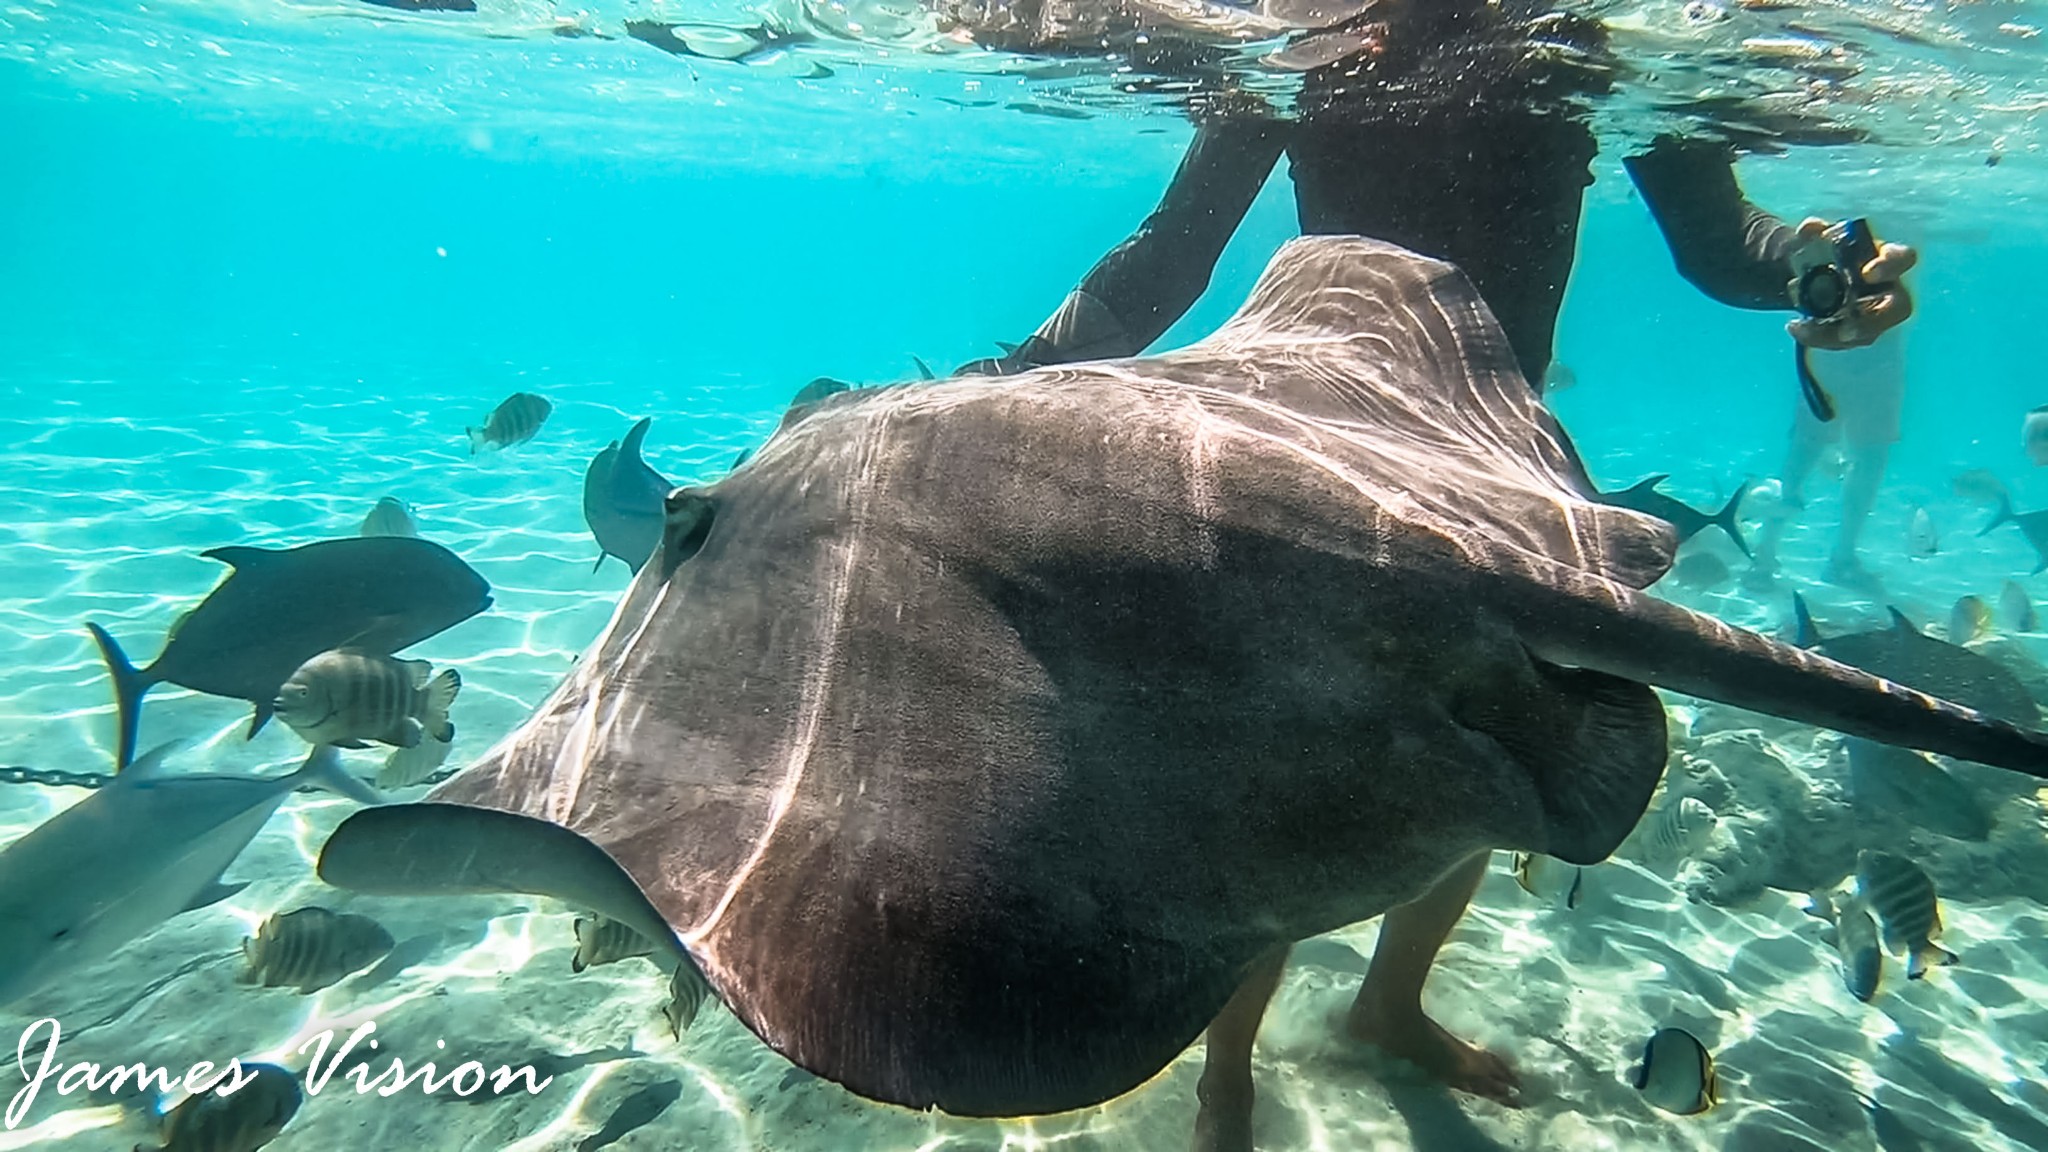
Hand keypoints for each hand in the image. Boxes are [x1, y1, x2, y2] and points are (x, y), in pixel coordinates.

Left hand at [1787, 217, 1916, 349]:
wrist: (1807, 275)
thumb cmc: (1823, 253)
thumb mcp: (1815, 240)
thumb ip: (1813, 232)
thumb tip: (1810, 228)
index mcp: (1884, 258)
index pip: (1903, 258)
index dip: (1891, 265)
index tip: (1867, 272)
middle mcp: (1887, 288)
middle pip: (1898, 307)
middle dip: (1873, 318)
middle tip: (1846, 328)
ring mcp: (1875, 314)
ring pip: (1868, 332)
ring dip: (1836, 333)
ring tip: (1803, 326)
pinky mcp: (1857, 332)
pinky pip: (1843, 342)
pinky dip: (1818, 337)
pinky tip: (1796, 328)